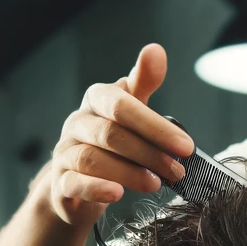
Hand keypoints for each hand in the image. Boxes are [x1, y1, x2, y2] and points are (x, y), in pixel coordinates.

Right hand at [47, 43, 194, 227]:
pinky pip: (74, 184)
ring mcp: (65, 153)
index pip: (122, 106)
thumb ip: (142, 83)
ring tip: (156, 184)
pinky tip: (117, 194)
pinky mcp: (60, 184)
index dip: (155, 126)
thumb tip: (156, 51)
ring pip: (92, 159)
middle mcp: (77, 123)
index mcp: (96, 101)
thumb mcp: (129, 110)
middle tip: (178, 170)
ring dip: (128, 172)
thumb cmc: (111, 142)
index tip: (186, 146)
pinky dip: (95, 188)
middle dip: (149, 153)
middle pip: (111, 134)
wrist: (76, 181)